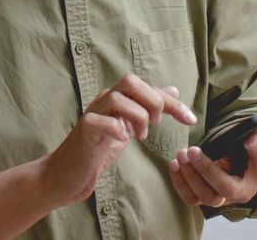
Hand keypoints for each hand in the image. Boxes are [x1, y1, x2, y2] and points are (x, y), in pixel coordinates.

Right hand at [39, 74, 197, 205]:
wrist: (66, 173)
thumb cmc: (97, 149)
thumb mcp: (129, 127)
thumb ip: (148, 108)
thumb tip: (173, 90)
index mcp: (118, 99)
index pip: (149, 88)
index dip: (172, 102)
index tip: (190, 119)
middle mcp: (105, 100)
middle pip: (131, 81)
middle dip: (152, 102)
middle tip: (154, 124)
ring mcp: (93, 114)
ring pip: (118, 98)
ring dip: (137, 117)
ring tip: (139, 136)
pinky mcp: (84, 130)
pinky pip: (101, 120)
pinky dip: (117, 129)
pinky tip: (122, 141)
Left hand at [169, 127, 256, 208]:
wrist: (249, 173)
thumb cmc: (256, 154)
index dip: (255, 150)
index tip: (248, 138)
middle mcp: (242, 191)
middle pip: (225, 188)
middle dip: (207, 170)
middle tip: (192, 150)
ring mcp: (223, 198)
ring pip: (206, 196)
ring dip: (190, 177)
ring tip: (181, 154)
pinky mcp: (207, 198)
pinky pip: (191, 198)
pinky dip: (180, 183)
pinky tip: (174, 164)